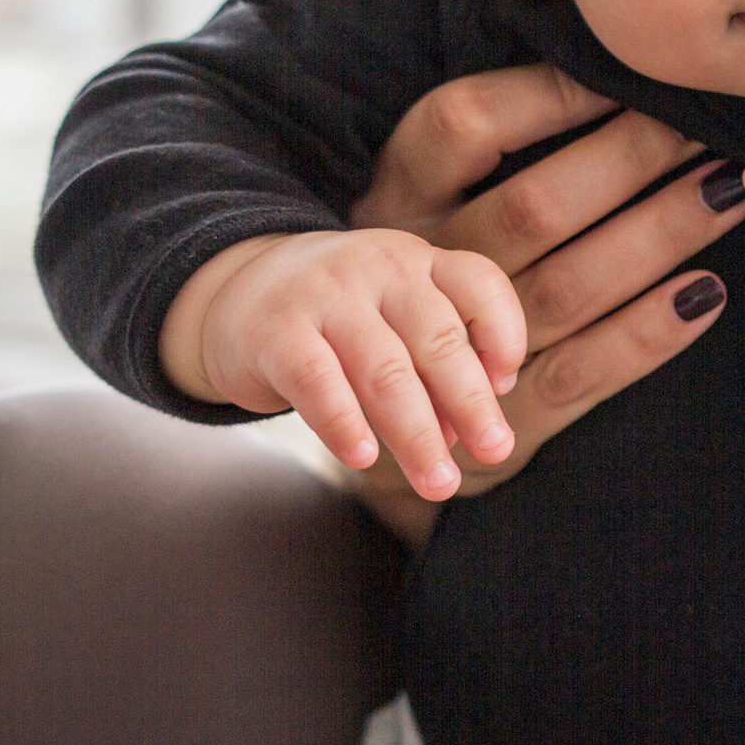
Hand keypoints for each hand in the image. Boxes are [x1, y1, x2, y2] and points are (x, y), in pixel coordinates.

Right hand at [161, 228, 526, 502]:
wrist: (237, 294)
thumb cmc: (339, 321)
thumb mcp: (394, 322)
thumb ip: (434, 367)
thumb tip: (466, 431)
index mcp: (419, 263)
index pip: (479, 284)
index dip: (503, 335)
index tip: (506, 386)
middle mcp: (378, 268)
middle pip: (438, 338)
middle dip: (471, 403)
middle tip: (494, 451)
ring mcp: (325, 295)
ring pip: (384, 370)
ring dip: (416, 434)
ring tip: (438, 482)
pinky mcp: (275, 331)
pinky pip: (317, 381)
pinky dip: (344, 423)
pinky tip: (364, 458)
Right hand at [342, 64, 744, 534]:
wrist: (368, 412)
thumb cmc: (427, 270)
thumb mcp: (428, 199)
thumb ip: (492, 147)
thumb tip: (611, 67)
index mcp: (399, 197)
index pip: (464, 124)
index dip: (550, 94)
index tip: (632, 73)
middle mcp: (424, 269)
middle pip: (534, 204)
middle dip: (632, 157)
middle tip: (707, 124)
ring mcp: (458, 350)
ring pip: (572, 283)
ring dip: (661, 233)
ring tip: (731, 190)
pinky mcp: (500, 419)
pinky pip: (587, 370)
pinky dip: (651, 331)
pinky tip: (708, 291)